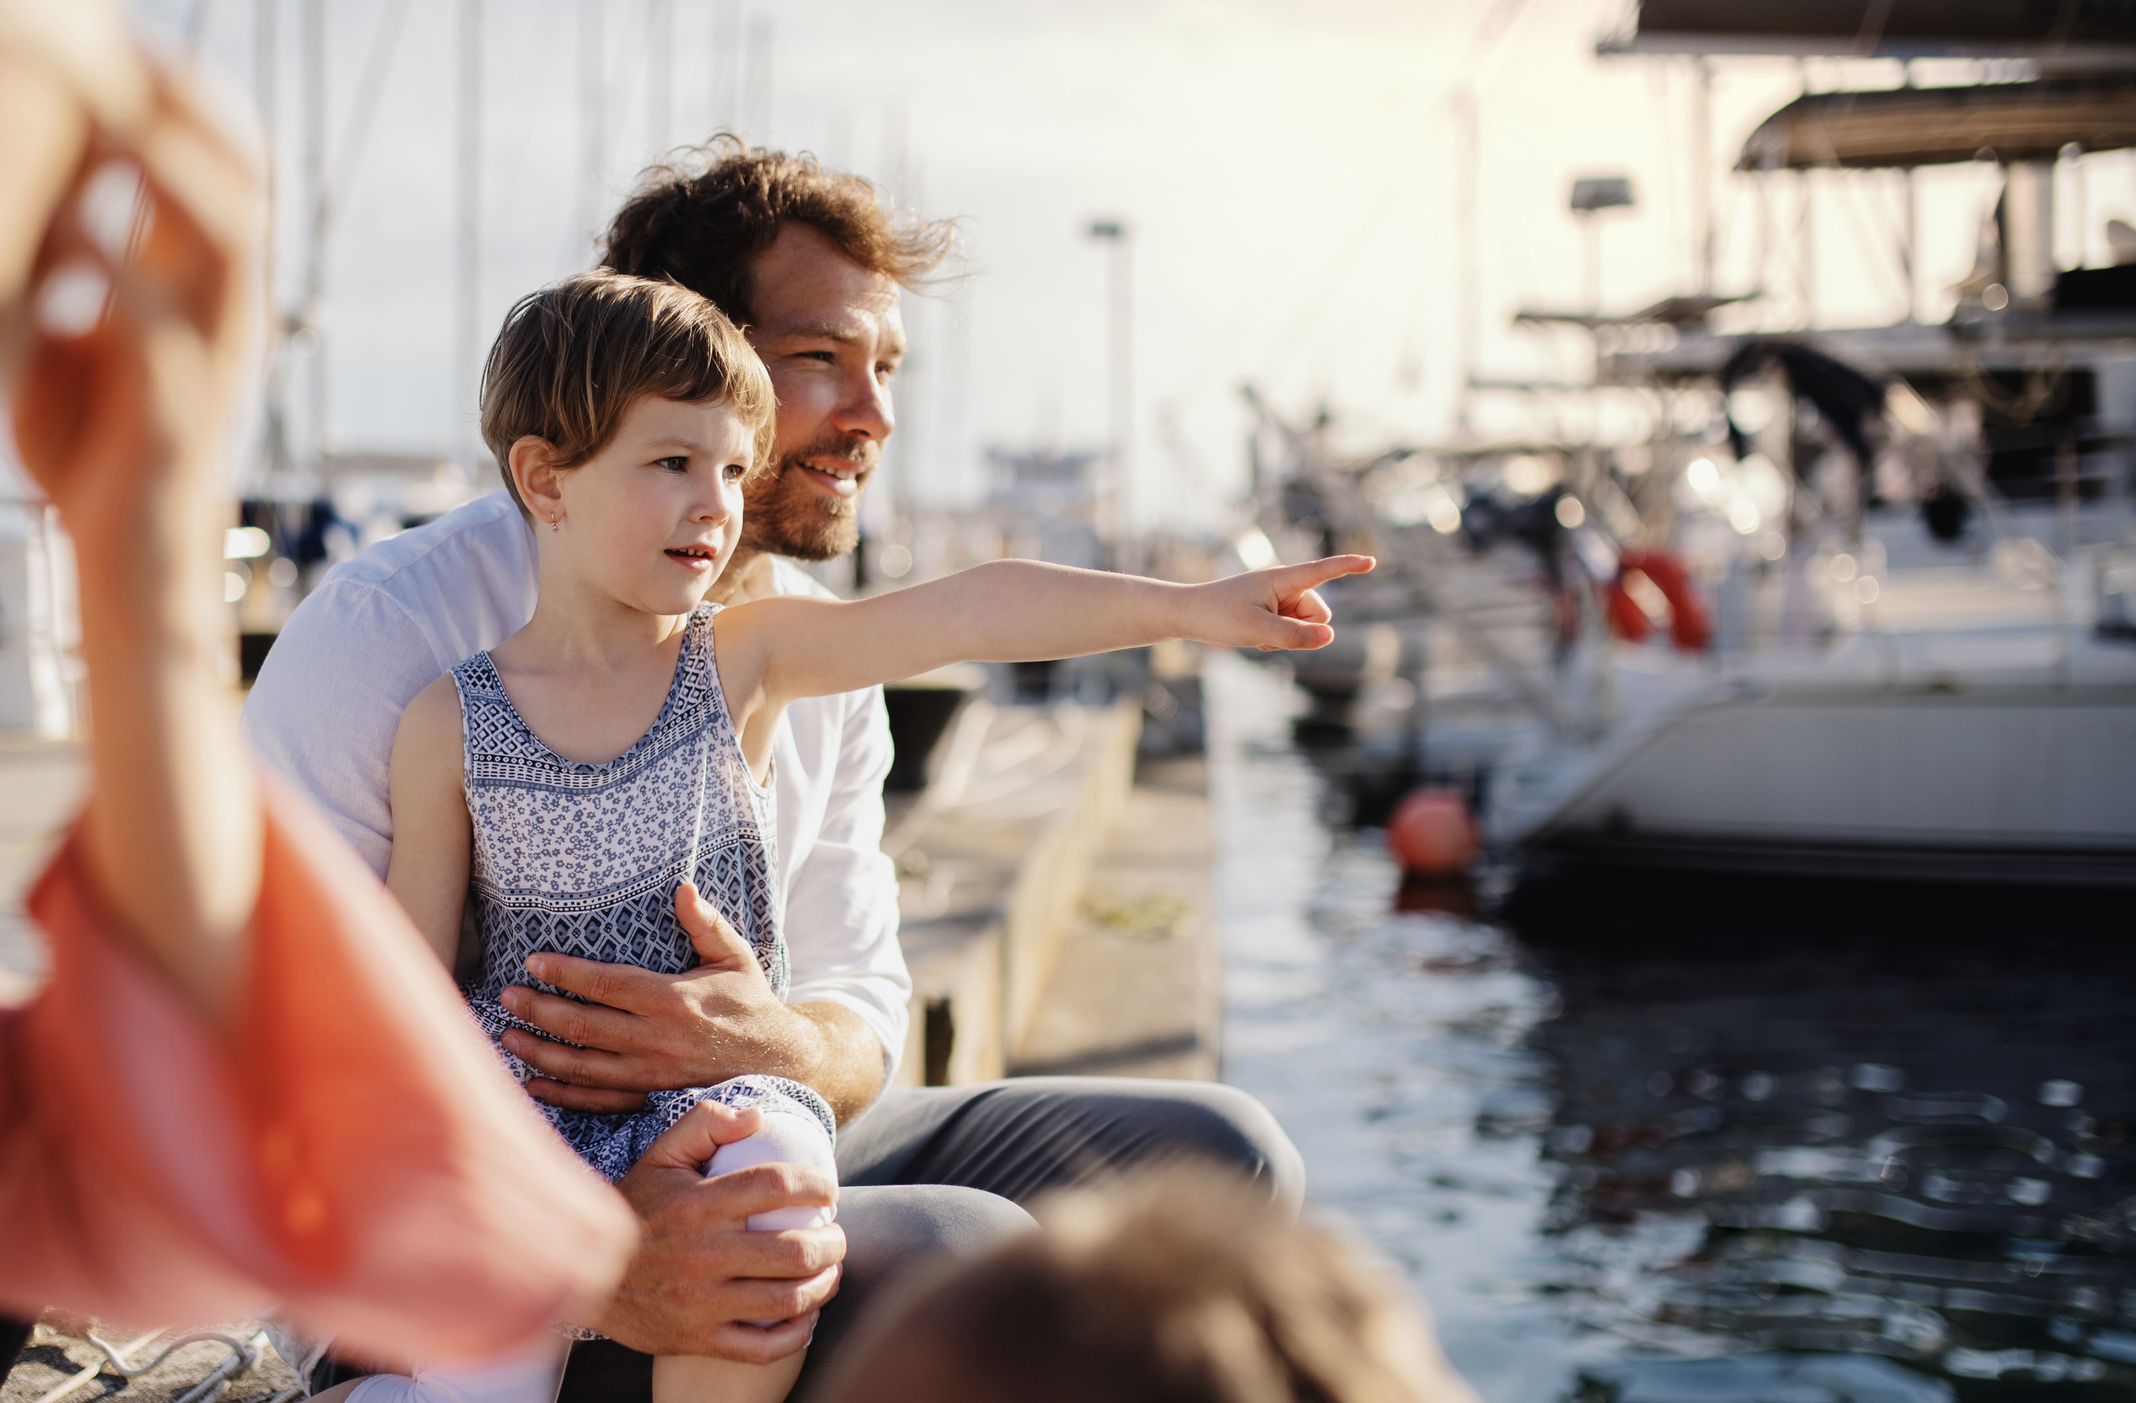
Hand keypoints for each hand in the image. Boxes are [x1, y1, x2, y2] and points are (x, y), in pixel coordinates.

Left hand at [12, 71, 255, 553]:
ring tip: (106, 117)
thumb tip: (51, 206)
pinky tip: (70, 238)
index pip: (219, 168)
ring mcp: (212, 362)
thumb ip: (68, 274)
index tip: (118, 40)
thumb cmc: (95, 459)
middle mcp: (224, 318)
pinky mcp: (180, 413)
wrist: (133, 571)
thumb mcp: (71, 340)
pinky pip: (159, 325)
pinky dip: (115, 273)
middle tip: (119, 50)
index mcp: (202, 296)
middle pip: (239, 180)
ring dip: (168, 172)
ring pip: (223, 239)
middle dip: (182, 108)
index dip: (177, 97)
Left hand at [500, 882, 804, 1113]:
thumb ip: (706, 923)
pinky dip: (562, 1094)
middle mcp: (656, 1039)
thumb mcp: (735, 956)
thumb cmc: (751, 1002)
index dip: (564, 973)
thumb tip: (682, 887)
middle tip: (505, 996)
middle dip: (538, 1010)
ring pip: (581, 1067)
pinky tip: (533, 1083)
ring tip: (508, 1036)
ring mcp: (651, 1074)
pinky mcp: (651, 1097)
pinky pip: (598, 1101)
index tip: (533, 962)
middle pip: (582, 1026)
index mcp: (672, 999)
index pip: (604, 984)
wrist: (779, 1060)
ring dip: (539, 1052)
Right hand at [596, 1099, 843, 1359]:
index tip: (827, 1192)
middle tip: (836, 1236)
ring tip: (830, 1270)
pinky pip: (761, 1348)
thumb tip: (756, 1116)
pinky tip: (806, 1315)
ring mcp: (701, 1302)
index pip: (777, 1186)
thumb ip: (705, 1123)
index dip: (816, 1186)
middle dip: (832, 1243)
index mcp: (699, 1205)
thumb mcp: (661, 1157)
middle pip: (795, 1251)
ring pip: (787, 1301)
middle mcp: (703, 1254)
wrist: (586, 1275)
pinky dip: (796, 1334)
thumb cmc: (636, 1209)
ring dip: (823, 1285)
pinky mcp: (697, 1339)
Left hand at [1189, 555, 1374, 651]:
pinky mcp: (1272, 609)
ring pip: (1306, 625)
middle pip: (1319, 613)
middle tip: (1268, 633)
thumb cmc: (1219, 617)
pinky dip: (1277, 637)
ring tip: (1256, 633)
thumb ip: (1296, 635)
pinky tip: (1253, 636)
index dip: (1348, 567)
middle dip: (1303, 629)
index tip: (1371, 561)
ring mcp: (1279, 598)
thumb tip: (1331, 636)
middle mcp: (1285, 585)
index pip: (1322, 571)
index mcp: (1282, 579)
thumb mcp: (1259, 630)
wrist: (1188, 615)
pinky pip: (1291, 629)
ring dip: (1287, 636)